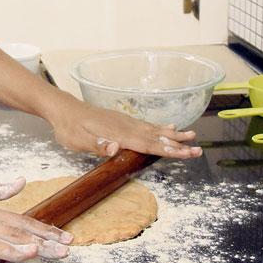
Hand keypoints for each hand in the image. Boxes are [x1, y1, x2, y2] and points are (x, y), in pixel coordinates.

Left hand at [48, 95, 201, 158]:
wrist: (63, 109)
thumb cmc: (69, 128)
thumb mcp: (78, 140)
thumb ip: (97, 145)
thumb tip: (115, 148)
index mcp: (119, 134)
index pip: (148, 145)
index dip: (168, 150)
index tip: (187, 154)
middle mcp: (126, 127)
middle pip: (157, 137)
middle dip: (178, 145)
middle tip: (199, 149)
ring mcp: (126, 122)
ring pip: (155, 130)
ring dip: (174, 135)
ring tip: (192, 135)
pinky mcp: (122, 120)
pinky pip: (147, 125)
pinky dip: (161, 128)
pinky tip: (169, 128)